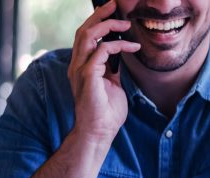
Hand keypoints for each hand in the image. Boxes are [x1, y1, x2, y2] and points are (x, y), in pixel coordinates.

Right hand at [68, 0, 140, 143]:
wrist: (99, 132)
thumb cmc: (106, 112)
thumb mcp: (112, 84)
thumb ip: (112, 69)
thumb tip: (120, 55)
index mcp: (81, 66)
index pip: (85, 36)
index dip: (98, 21)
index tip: (113, 12)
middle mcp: (77, 65)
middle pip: (83, 30)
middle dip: (100, 14)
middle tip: (115, 4)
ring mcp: (80, 70)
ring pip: (88, 35)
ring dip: (107, 25)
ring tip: (124, 23)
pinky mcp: (87, 75)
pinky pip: (101, 51)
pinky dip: (118, 45)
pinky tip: (132, 47)